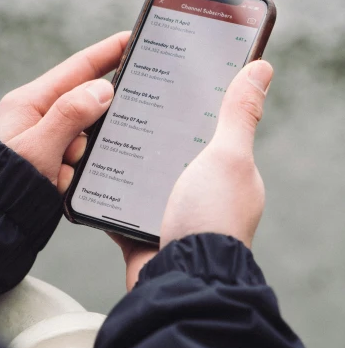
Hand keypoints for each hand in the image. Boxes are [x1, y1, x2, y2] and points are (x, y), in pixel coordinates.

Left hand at [0, 32, 129, 191]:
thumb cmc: (6, 183)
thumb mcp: (39, 147)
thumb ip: (70, 115)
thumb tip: (102, 89)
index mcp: (31, 101)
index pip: (78, 68)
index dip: (108, 52)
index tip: (134, 38)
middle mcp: (40, 116)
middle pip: (86, 103)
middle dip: (99, 118)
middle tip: (118, 122)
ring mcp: (47, 140)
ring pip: (87, 135)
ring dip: (84, 153)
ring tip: (64, 168)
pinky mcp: (53, 162)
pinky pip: (80, 157)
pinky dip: (78, 169)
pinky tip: (63, 181)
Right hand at [114, 60, 273, 289]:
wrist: (181, 279)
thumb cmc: (212, 217)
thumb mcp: (229, 156)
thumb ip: (239, 114)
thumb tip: (262, 68)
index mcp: (227, 172)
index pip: (209, 128)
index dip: (191, 103)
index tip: (165, 77)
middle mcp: (200, 193)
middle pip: (169, 151)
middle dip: (148, 130)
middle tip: (120, 98)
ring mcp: (169, 214)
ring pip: (140, 177)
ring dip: (122, 160)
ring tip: (97, 128)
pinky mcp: (140, 232)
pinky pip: (117, 205)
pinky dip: (104, 191)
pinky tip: (85, 170)